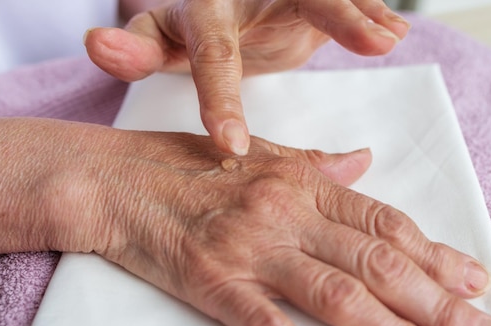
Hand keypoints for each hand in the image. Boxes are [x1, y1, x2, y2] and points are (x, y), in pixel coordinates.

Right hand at [60, 128, 490, 325]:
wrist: (117, 180)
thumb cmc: (188, 164)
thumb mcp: (260, 153)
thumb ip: (316, 165)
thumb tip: (361, 163)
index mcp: (301, 183)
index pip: (383, 222)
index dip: (434, 255)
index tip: (473, 284)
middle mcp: (285, 213)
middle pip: (376, 262)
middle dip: (437, 304)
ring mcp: (250, 249)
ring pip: (336, 295)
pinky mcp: (212, 282)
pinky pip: (263, 325)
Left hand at [84, 0, 409, 154]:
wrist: (225, 2)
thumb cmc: (188, 27)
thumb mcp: (160, 37)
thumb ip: (137, 47)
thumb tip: (95, 45)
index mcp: (204, 7)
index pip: (214, 53)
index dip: (222, 97)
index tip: (232, 146)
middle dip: (336, 14)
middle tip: (372, 40)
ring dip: (360, 11)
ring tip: (388, 37)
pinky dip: (371, 13)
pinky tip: (394, 32)